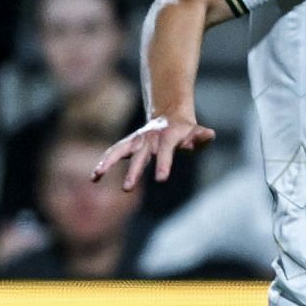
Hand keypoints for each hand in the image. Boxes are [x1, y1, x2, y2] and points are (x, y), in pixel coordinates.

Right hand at [91, 113, 215, 190]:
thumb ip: (202, 137)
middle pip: (140, 156)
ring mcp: (136, 141)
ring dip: (108, 162)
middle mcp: (149, 139)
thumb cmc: (186, 131)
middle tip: (127, 188)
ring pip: (120, 150)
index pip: (166, 152)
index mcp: (167, 138)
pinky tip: (94, 177)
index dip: (164, 164)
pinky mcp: (128, 144)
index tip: (161, 179)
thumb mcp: (196, 133)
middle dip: (134, 172)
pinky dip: (103, 162)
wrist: (170, 116)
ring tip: (96, 176)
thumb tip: (210, 135)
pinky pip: (114, 152)